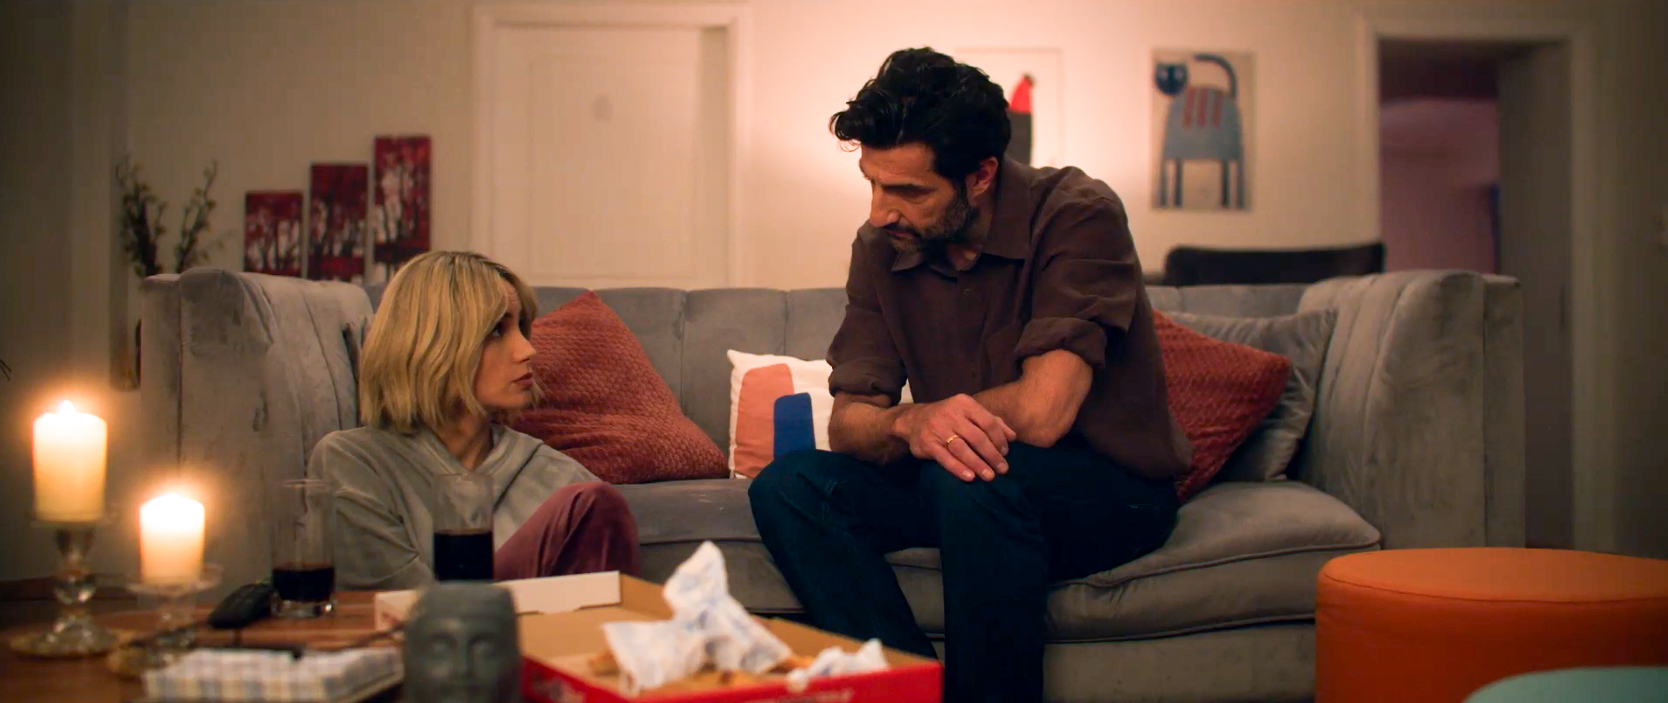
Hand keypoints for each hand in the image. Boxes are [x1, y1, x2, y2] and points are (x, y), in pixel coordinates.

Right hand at [892, 394, 1017, 481]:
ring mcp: (937, 429)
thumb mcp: (969, 413)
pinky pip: (945, 458)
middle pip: (977, 437)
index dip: (999, 439)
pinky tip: (970, 477)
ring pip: (962, 449)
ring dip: (978, 464)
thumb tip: (1013, 437)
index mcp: (965, 403)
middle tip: (1002, 469)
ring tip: (989, 476)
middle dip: (992, 455)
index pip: (988, 422)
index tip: (1005, 453)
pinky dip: (958, 468)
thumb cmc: (949, 417)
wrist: (914, 419)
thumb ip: (992, 422)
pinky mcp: (927, 444)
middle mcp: (951, 414)